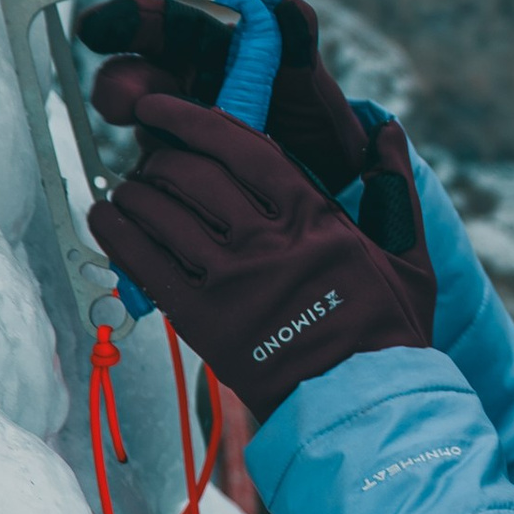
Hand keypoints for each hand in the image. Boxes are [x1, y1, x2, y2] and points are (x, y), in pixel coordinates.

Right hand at [79, 0, 367, 191]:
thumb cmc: (316, 121)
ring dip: (141, 131)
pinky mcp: (173, 170)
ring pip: (137, 124)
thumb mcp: (312, 85)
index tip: (95, 28)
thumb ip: (300, 48)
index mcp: (213, 50)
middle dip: (121, 83)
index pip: (166, 24)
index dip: (129, 19)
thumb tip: (291, 4)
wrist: (329, 184)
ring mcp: (174, 128)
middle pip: (136, 74)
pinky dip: (150, 175)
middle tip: (126, 102)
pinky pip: (149, 170)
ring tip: (156, 137)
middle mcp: (184, 85)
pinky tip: (162, 183)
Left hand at [91, 90, 437, 419]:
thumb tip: (385, 130)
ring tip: (129, 189)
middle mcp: (265, 242)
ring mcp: (230, 282)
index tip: (160, 108)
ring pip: (160, 212)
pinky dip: (116, 233)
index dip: (189, 117)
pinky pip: (143, 263)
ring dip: (134, 191)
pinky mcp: (202, 321)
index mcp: (312, 217)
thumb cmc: (386, 331)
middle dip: (160, 155)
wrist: (361, 405)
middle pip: (190, 173)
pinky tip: (106, 217)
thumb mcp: (408, 254)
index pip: (237, 144)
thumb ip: (394, 187)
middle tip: (151, 158)